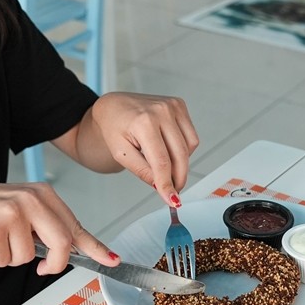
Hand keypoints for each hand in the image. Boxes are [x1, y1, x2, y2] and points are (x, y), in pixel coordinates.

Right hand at [0, 181, 117, 275]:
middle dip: (54, 264)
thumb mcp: (23, 208)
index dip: (95, 247)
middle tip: (42, 268)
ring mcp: (13, 213)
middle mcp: (32, 199)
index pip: (75, 225)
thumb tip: (74, 251)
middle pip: (62, 244)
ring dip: (12, 257)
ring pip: (28, 258)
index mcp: (43, 194)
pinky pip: (4, 261)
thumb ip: (47, 226)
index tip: (112, 261)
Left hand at [89, 92, 198, 206]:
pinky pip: (190, 136)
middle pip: (180, 155)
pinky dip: (183, 149)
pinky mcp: (179, 105)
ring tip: (164, 165)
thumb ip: (142, 171)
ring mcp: (173, 106)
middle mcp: (161, 111)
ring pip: (189, 147)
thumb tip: (162, 186)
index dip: (168, 184)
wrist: (114, 107)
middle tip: (173, 191)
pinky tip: (168, 150)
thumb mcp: (120, 154)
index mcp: (143, 123)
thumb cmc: (114, 128)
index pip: (162, 161)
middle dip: (178, 178)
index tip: (171, 199)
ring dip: (181, 163)